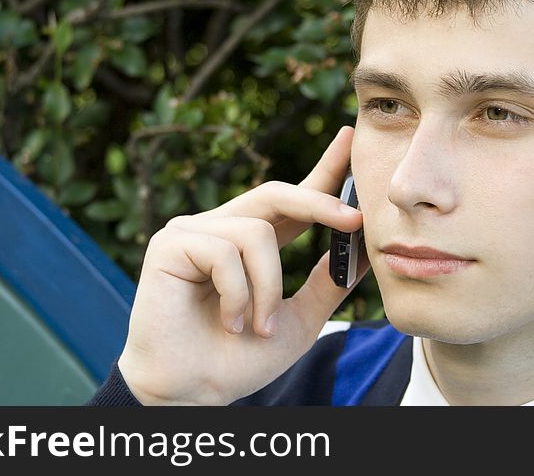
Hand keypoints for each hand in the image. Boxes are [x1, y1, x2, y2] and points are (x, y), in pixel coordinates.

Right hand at [116, 125, 367, 404]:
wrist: (192, 394)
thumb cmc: (239, 360)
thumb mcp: (299, 319)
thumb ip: (326, 282)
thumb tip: (363, 247)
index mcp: (252, 243)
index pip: (292, 199)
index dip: (321, 170)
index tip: (349, 139)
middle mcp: (222, 228)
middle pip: (277, 193)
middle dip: (318, 202)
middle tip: (354, 220)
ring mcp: (193, 232)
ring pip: (255, 232)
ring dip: (268, 286)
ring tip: (259, 325)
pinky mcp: (170, 243)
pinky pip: (225, 250)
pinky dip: (238, 293)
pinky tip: (229, 322)